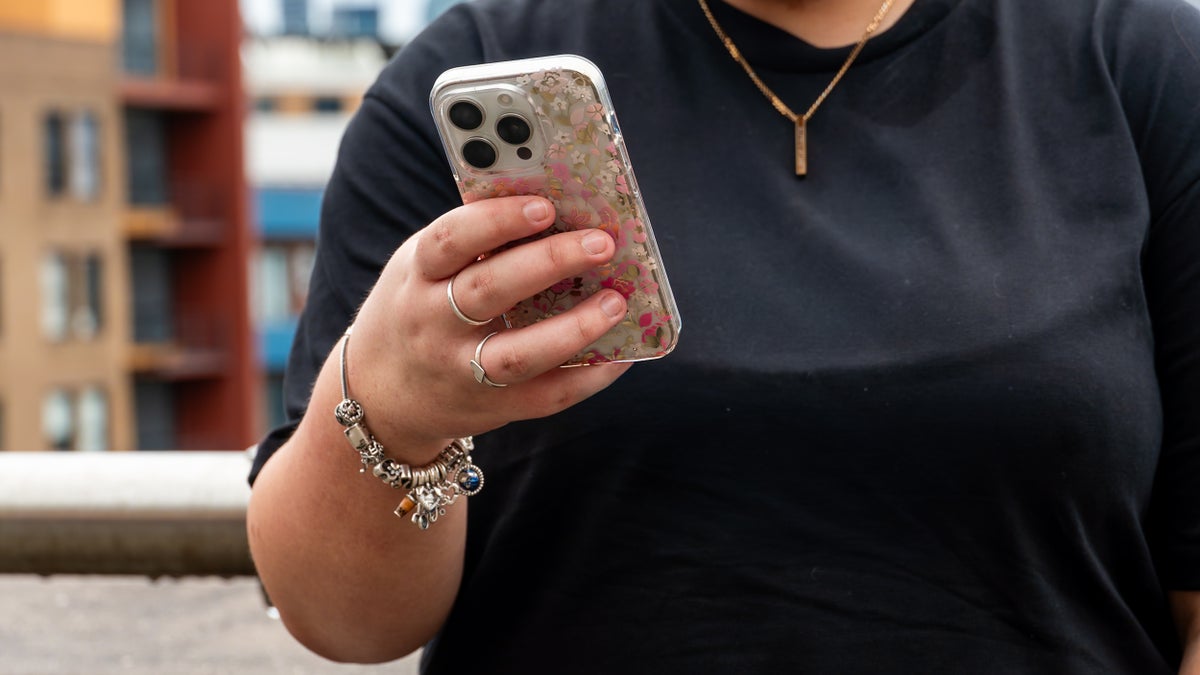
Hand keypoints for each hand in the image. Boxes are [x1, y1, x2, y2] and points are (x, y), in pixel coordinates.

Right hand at [343, 195, 630, 455]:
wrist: (381, 396)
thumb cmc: (418, 311)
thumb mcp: (422, 269)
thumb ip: (472, 243)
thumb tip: (554, 208)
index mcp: (418, 275)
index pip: (452, 240)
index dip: (498, 221)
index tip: (546, 206)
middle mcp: (433, 324)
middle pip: (490, 290)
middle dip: (549, 262)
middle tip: (601, 243)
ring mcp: (461, 371)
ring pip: (519, 354)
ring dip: (574, 328)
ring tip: (616, 301)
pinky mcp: (492, 408)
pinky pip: (546, 396)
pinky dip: (588, 377)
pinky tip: (620, 355)